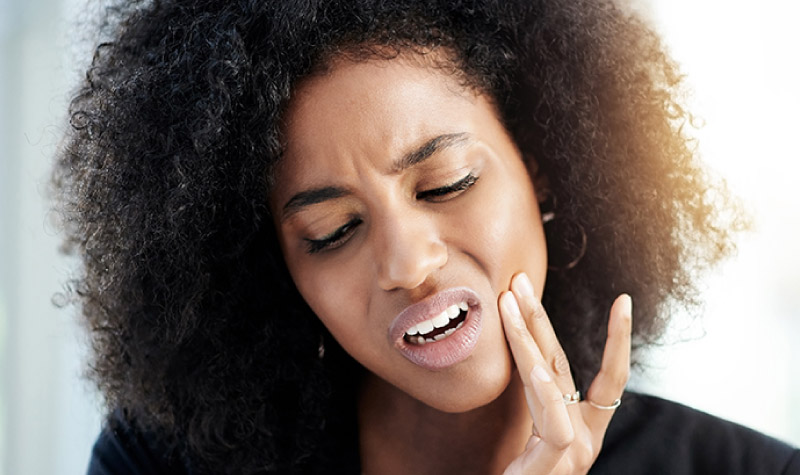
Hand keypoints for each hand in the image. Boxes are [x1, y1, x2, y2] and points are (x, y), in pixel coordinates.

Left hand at [498, 273, 631, 474]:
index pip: (603, 375)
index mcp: (580, 426)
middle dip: (541, 318)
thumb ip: (540, 404)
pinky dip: (543, 390)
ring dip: (528, 338)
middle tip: (519, 279)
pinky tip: (531, 365)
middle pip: (562, 364)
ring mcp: (574, 452)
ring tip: (510, 300)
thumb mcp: (535, 440)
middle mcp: (584, 435)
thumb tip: (531, 366)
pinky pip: (553, 422)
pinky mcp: (558, 464)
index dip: (616, 339)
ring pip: (553, 382)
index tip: (624, 301)